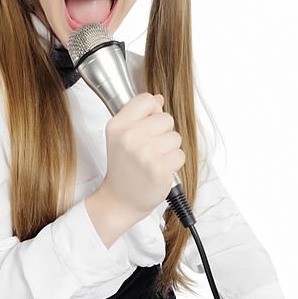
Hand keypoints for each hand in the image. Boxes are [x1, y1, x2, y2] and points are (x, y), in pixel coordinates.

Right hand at [102, 92, 184, 219]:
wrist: (121, 199)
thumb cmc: (123, 167)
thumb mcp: (121, 136)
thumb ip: (138, 115)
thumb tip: (159, 99)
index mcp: (118, 125)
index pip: (147, 100)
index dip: (152, 113)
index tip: (145, 127)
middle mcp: (129, 137)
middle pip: (166, 118)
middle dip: (163, 133)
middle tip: (148, 149)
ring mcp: (144, 153)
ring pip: (175, 137)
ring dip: (169, 149)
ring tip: (153, 160)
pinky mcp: (159, 168)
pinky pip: (180, 154)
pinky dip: (173, 163)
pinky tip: (159, 170)